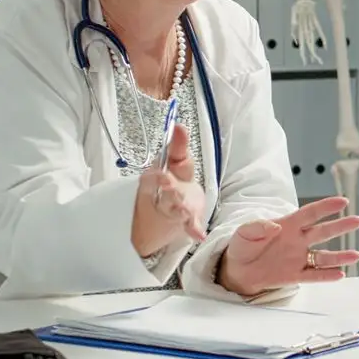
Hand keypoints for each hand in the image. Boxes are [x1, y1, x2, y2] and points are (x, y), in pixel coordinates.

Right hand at [130, 123, 205, 257]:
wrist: (162, 217)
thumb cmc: (171, 183)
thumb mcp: (174, 162)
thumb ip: (178, 146)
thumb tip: (179, 124)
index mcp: (159, 175)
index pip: (159, 169)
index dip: (163, 164)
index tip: (165, 159)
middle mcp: (165, 192)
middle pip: (166, 188)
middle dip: (167, 186)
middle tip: (167, 182)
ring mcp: (174, 208)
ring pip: (175, 207)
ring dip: (179, 207)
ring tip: (183, 209)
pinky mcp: (185, 220)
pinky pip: (189, 226)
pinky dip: (193, 230)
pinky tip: (199, 234)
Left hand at [218, 196, 358, 296]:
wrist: (237, 270)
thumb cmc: (242, 247)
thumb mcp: (243, 233)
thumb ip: (256, 228)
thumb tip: (274, 226)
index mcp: (287, 225)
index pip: (309, 214)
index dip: (326, 207)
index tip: (343, 201)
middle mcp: (297, 240)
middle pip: (323, 232)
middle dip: (341, 226)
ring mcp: (298, 258)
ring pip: (323, 256)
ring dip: (340, 256)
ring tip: (357, 255)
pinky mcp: (295, 275)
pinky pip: (313, 275)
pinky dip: (326, 276)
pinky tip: (340, 274)